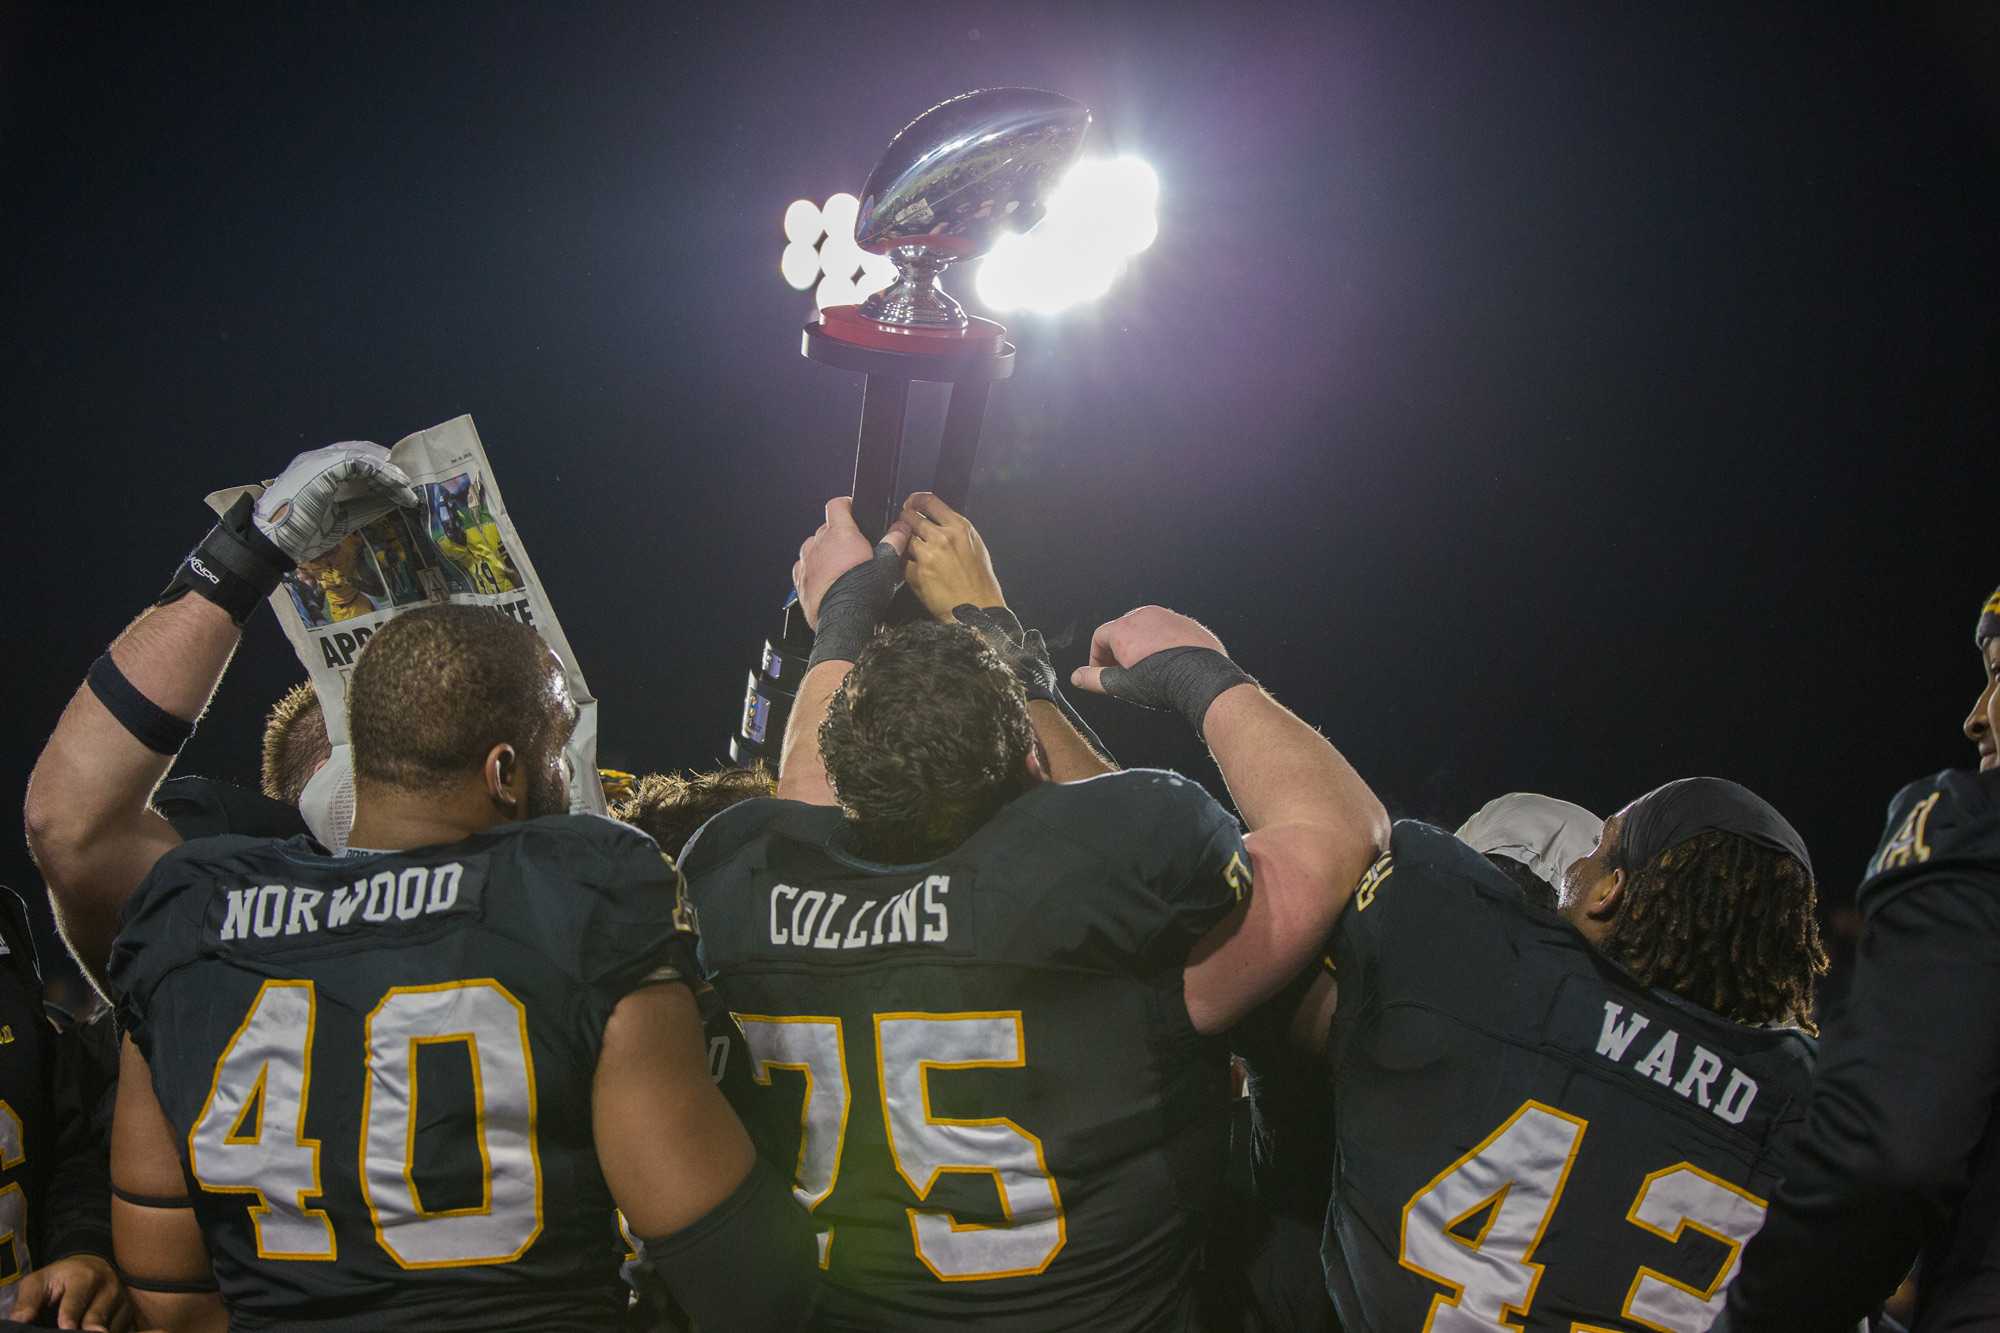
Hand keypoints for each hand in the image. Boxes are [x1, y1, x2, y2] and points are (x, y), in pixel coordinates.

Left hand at [13, 1252, 136, 1331]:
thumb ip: (28, 1300)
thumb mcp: (39, 1281)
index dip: (70, 1315)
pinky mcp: (130, 1314)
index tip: (66, 1326)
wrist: (93, 1267)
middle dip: (87, 1330)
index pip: (77, 1300)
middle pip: (97, 1319)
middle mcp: (110, 1287)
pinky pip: (122, 1331)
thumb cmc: (61, 1278)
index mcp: (86, 1276)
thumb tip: (20, 1321)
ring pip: (111, 1328)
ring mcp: (123, 1301)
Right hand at [253, 441, 419, 563]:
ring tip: (407, 487)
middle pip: (361, 453)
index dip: (379, 471)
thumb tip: (393, 500)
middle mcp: (316, 459)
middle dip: (388, 467)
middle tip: (408, 483)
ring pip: (364, 456)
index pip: (354, 460)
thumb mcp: (341, 518)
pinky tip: (398, 487)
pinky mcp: (324, 467)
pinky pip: (361, 464)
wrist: (272, 543)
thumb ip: (365, 506)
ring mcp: (318, 460)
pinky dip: (382, 474)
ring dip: (389, 472)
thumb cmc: (301, 535)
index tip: (399, 485)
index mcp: (316, 469)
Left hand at [791, 497, 910, 630]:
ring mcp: (806, 562)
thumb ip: (894, 541)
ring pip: (812, 546)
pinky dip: (811, 568)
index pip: (837, 505)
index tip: (853, 510)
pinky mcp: (799, 581)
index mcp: (840, 534)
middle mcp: (819, 544)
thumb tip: (903, 527)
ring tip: (838, 564)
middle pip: (826, 527)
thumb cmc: (863, 594)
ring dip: (822, 550)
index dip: (846, 505)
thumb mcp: (886, 565)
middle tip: (853, 547)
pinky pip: (802, 566)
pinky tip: (824, 577)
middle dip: (838, 533)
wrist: (843, 622)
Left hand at [900, 492, 1004, 621]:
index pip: (929, 501)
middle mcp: (942, 537)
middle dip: (905, 521)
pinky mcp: (916, 574)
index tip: (910, 503)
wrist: (978, 611)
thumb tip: (936, 522)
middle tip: (904, 527)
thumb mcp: (975, 546)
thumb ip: (955, 531)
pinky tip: (917, 571)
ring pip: (904, 539)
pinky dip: (906, 565)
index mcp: (959, 527)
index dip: (915, 500)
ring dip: (905, 545)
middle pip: (910, 517)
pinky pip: (902, 562)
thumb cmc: (980, 580)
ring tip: (915, 555)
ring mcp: (927, 555)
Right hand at [1070, 606, 1227, 694]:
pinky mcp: (1188, 623)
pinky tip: (1169, 663)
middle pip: (1123, 631)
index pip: (1100, 637)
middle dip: (1119, 651)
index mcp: (1123, 628)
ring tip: (1147, 669)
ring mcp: (1168, 617)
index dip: (1096, 657)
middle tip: (1123, 673)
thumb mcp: (1121, 685)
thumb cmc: (1160, 682)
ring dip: (1142, 646)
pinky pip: (1169, 631)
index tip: (1102, 673)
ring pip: (1147, 629)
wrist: (1201, 678)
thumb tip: (1076, 677)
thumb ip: (1094, 679)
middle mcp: (1144, 615)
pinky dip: (1164, 644)